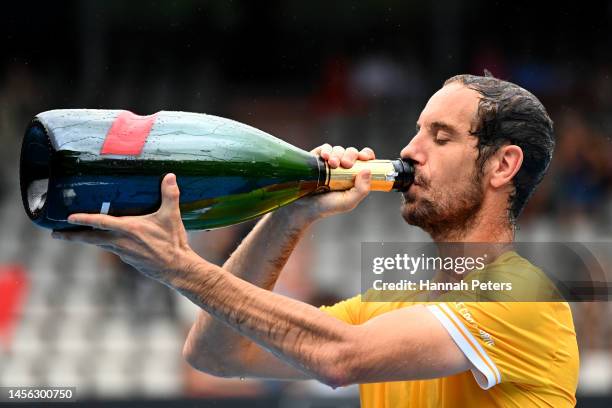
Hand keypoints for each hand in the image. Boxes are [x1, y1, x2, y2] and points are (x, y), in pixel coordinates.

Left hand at [52, 174, 201, 286]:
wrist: (177, 268)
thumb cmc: (173, 242)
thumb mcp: (172, 217)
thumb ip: (170, 195)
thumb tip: (170, 176)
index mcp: (129, 229)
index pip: (100, 223)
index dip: (83, 220)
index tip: (68, 218)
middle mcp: (121, 242)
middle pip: (91, 239)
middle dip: (72, 236)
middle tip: (56, 234)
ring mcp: (124, 253)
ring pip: (100, 245)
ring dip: (86, 240)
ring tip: (74, 235)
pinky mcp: (129, 260)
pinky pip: (112, 250)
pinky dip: (105, 245)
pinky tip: (106, 242)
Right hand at [294, 144, 374, 219]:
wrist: (304, 206)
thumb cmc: (327, 206)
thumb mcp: (348, 202)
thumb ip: (362, 189)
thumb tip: (367, 170)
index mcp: (354, 176)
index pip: (365, 160)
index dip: (366, 155)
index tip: (363, 158)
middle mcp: (343, 167)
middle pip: (352, 152)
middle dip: (350, 155)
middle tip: (346, 164)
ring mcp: (330, 162)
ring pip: (339, 149)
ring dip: (338, 154)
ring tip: (332, 164)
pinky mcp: (317, 159)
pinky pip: (325, 148)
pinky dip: (326, 150)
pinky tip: (324, 157)